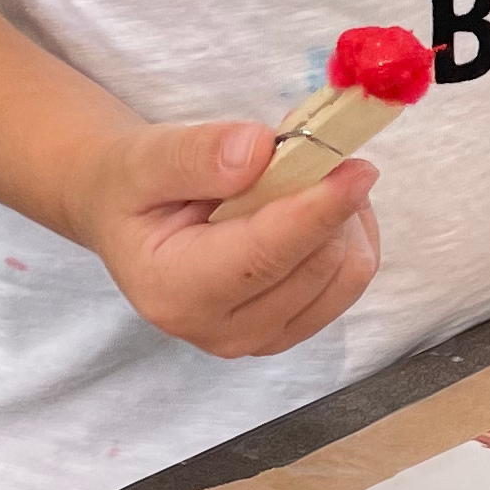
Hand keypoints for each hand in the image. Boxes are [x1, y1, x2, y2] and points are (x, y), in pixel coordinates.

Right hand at [78, 119, 381, 357]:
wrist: (131, 220)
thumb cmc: (136, 188)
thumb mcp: (146, 157)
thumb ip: (197, 154)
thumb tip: (258, 150)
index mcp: (175, 290)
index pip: (265, 255)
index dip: (317, 211)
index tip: (357, 169)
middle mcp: (220, 330)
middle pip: (315, 266)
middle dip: (330, 202)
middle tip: (316, 150)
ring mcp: (260, 339)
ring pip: (345, 276)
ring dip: (345, 217)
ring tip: (309, 177)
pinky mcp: (289, 331)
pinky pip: (350, 282)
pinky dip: (348, 235)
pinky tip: (318, 206)